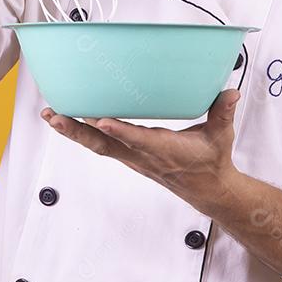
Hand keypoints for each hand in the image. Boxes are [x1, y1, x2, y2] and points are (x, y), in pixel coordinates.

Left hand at [40, 89, 243, 212]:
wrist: (207, 189)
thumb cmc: (211, 160)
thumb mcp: (221, 136)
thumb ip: (223, 112)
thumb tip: (231, 92)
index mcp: (164, 150)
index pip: (139, 140)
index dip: (120, 131)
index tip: (101, 121)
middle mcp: (142, 155)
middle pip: (103, 144)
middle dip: (77, 130)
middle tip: (55, 115)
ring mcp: (131, 157)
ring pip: (96, 145)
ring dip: (72, 130)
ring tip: (50, 115)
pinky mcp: (128, 156)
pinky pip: (99, 145)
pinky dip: (80, 133)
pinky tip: (65, 120)